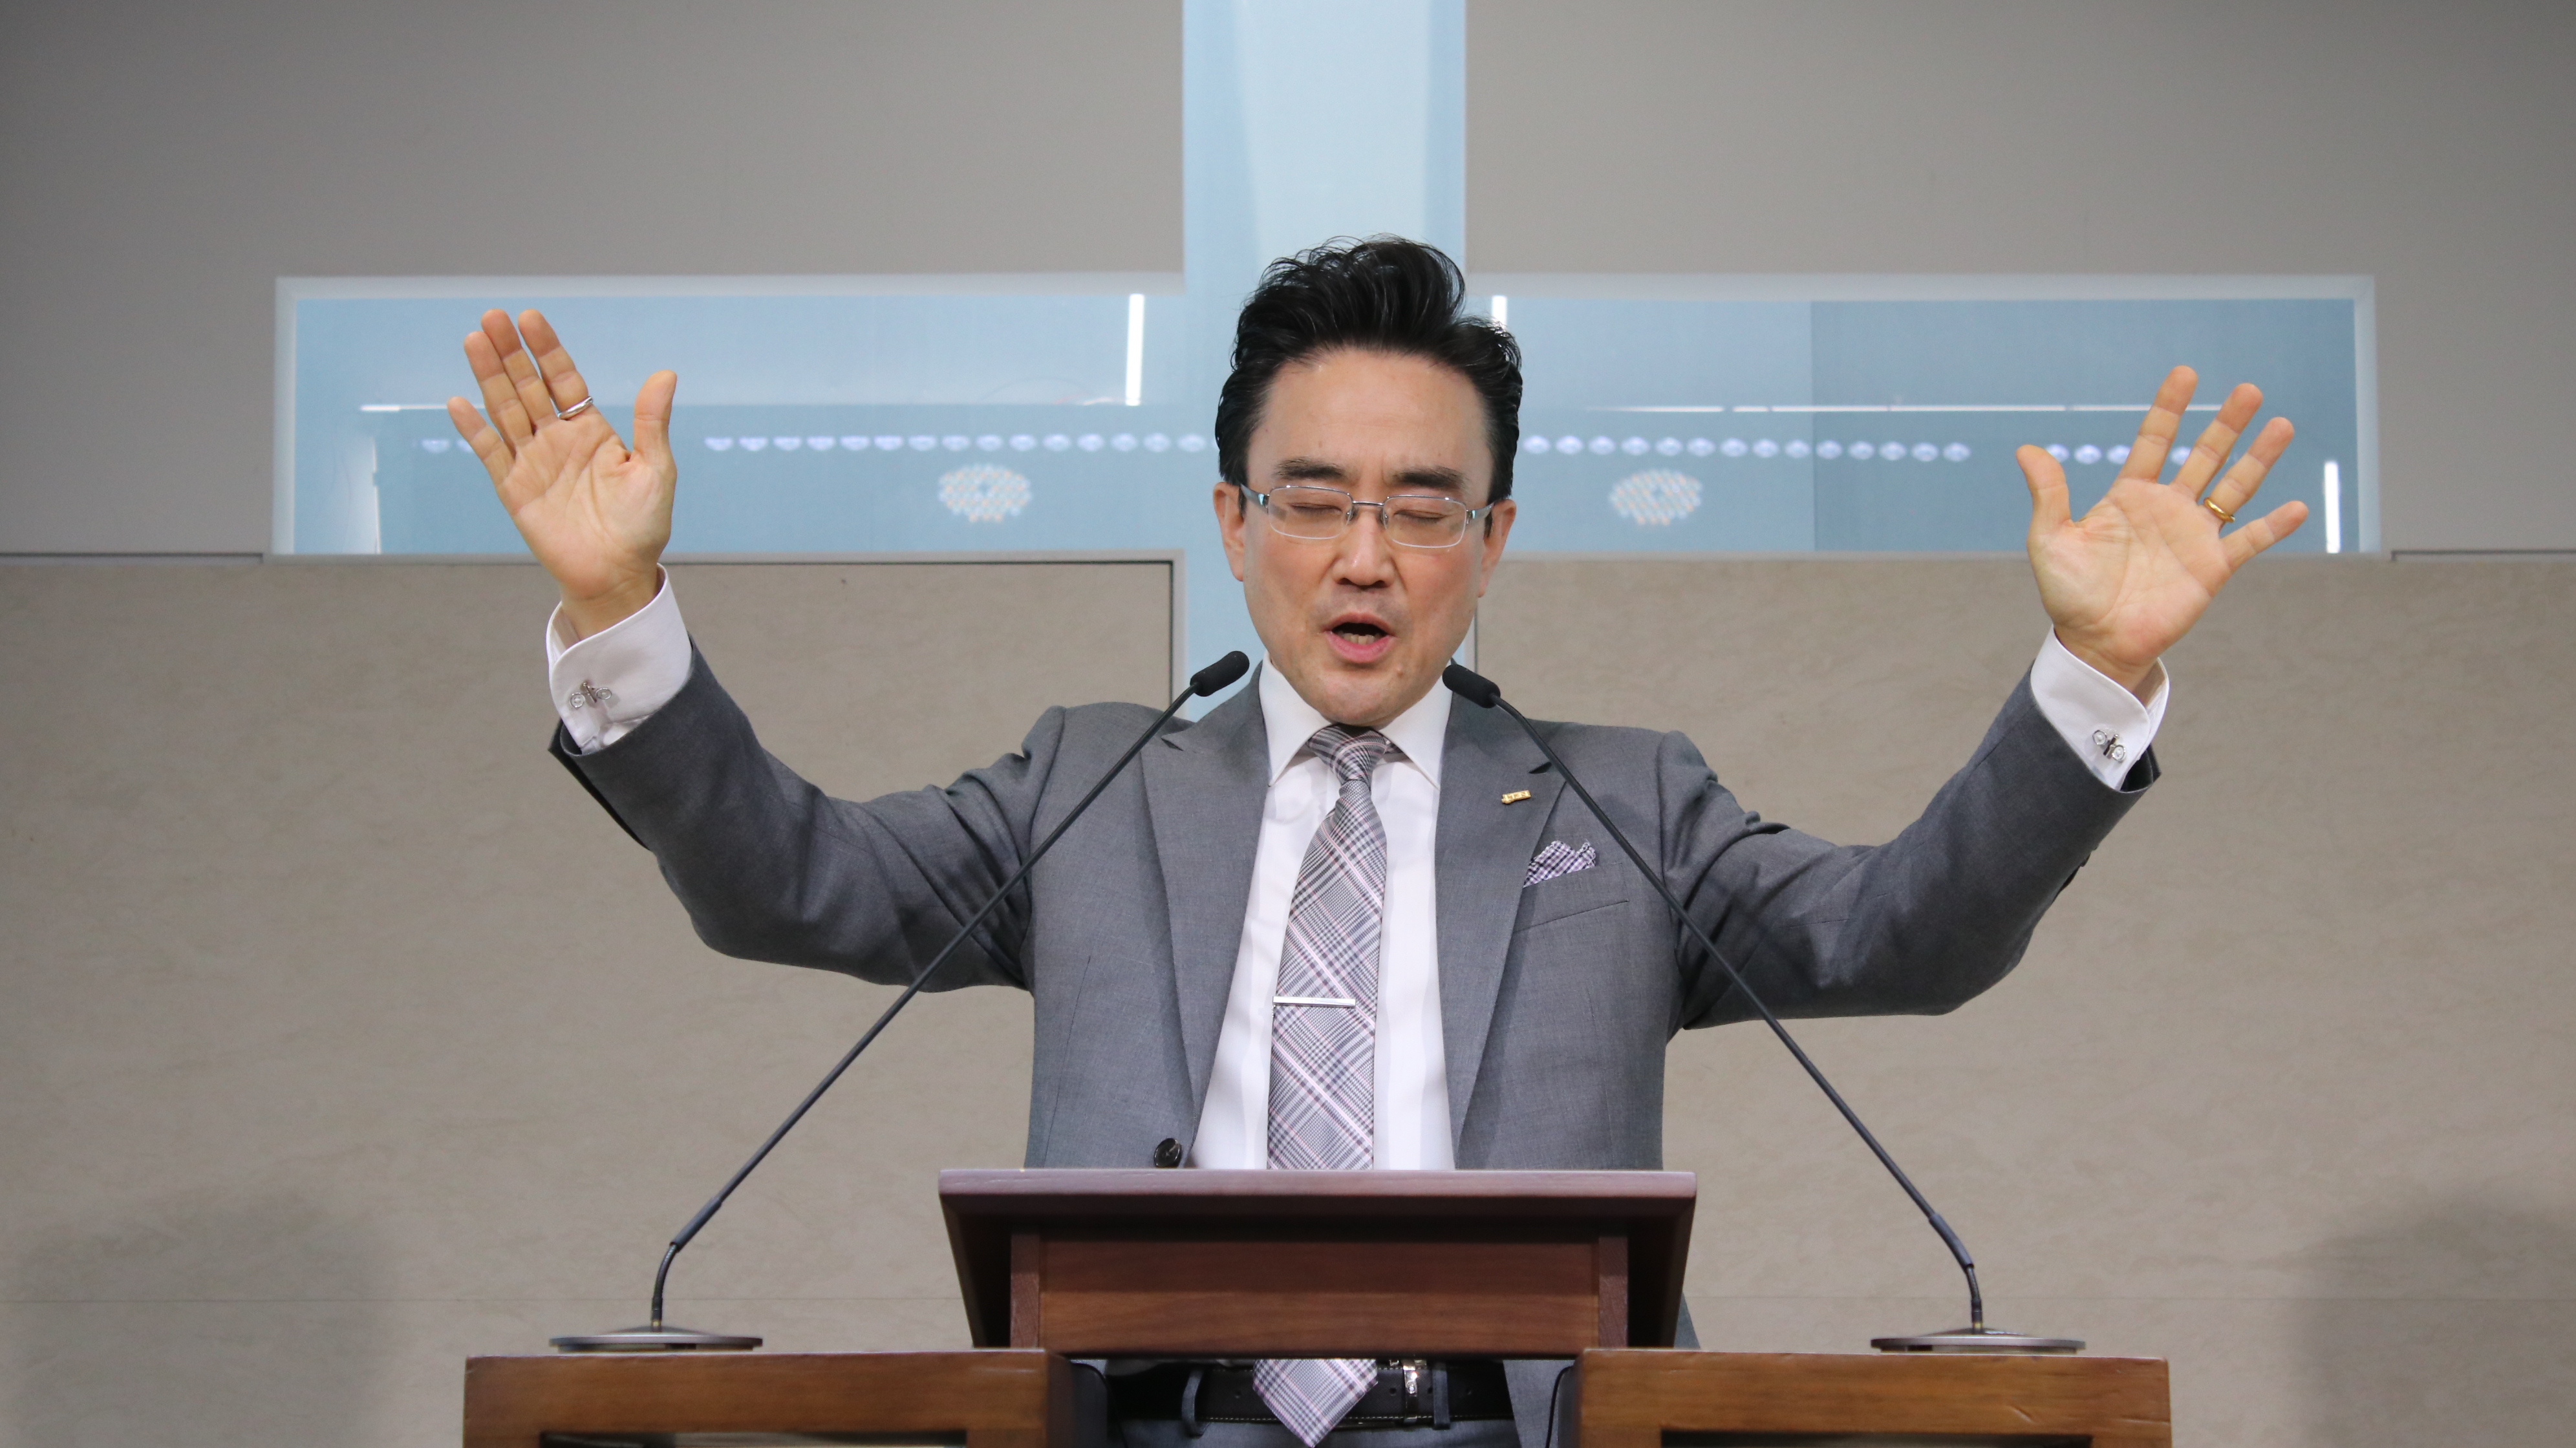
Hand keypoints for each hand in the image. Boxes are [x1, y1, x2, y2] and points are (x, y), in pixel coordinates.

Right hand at [447, 310, 676, 639]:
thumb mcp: (655, 470)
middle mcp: (557, 440)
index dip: (546, 349)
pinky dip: (474, 429)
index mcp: (591, 430)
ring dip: (489, 377)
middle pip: (527, 386)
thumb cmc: (642, 526)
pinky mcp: (514, 489)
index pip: (563, 379)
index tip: (530, 318)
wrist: (617, 576)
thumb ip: (651, 422)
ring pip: (505, 410)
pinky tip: (459, 402)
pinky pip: (491, 453)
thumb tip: (666, 373)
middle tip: (492, 316)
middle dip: (510, 352)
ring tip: (474, 340)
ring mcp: (533, 462)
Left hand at [2022, 365, 2307, 696]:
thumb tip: (2026, 450)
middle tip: (2249, 390)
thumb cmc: (2069, 594)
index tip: (2186, 374)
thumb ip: (2048, 495)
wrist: (2095, 642)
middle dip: (2226, 423)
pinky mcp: (2212, 568)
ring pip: (2234, 488)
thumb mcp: (2051, 540)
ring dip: (2259, 458)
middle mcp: (2167, 509)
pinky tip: (2298, 507)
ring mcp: (2193, 536)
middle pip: (2204, 455)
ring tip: (2281, 425)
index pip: (2155, 440)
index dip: (2170, 408)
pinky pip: (2249, 541)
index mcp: (2130, 496)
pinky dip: (2274, 526)